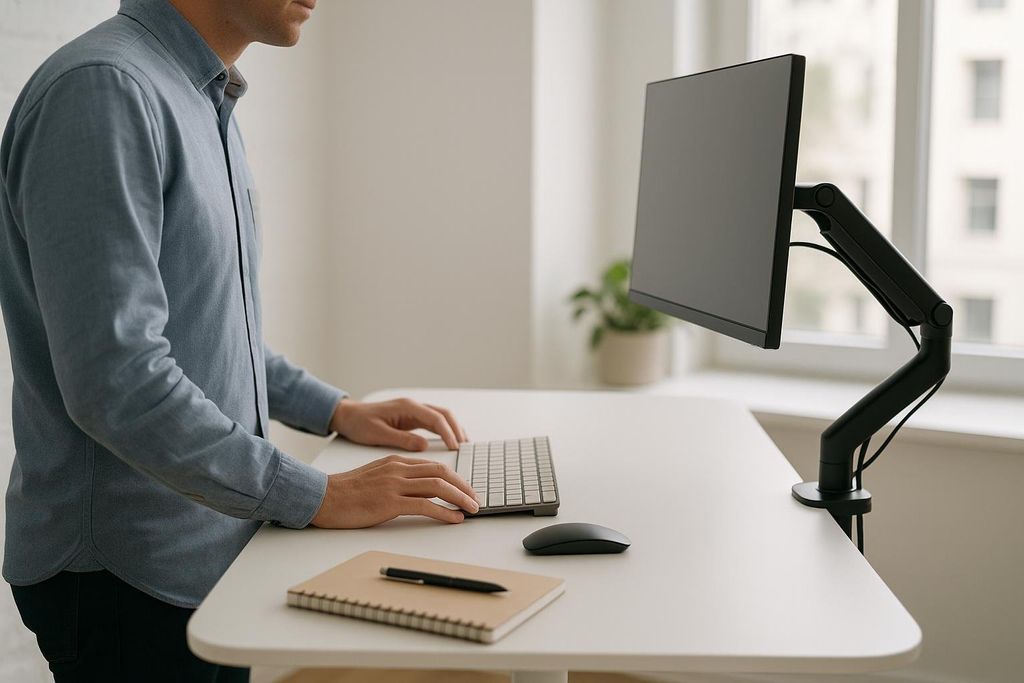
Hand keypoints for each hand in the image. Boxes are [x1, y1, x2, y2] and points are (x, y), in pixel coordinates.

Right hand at [311, 454, 479, 527]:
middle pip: (442, 472)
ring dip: (460, 498)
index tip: (466, 489)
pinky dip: (444, 512)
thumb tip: (419, 490)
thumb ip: (397, 478)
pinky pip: (424, 505)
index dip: (455, 478)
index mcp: (396, 461)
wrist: (322, 497)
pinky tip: (454, 519)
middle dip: (463, 486)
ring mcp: (394, 485)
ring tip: (472, 509)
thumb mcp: (375, 476)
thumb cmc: (346, 491)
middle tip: (475, 499)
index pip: (434, 466)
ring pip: (437, 486)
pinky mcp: (389, 502)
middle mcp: (398, 469)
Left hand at [329, 397, 467, 450]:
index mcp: (406, 408)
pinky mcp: (411, 418)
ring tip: (462, 445)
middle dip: (456, 429)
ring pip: (441, 417)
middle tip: (464, 447)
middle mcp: (412, 406)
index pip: (435, 418)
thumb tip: (423, 447)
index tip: (455, 447)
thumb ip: (401, 439)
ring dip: (453, 429)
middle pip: (443, 414)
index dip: (448, 433)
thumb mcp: (378, 434)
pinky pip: (433, 422)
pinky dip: (444, 430)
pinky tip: (449, 440)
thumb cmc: (359, 424)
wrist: (347, 416)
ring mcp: (413, 411)